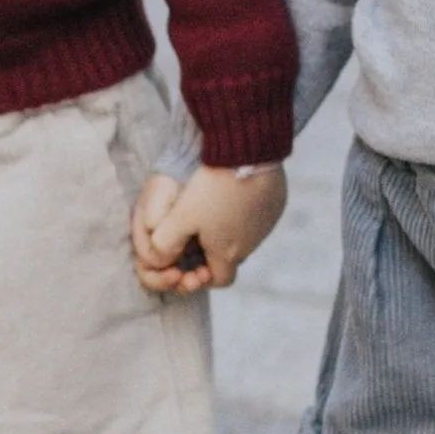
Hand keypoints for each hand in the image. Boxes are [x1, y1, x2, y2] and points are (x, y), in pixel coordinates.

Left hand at [132, 162, 287, 296]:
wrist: (248, 153)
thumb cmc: (211, 188)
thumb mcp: (179, 217)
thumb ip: (164, 244)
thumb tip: (158, 261)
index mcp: (229, 253)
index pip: (218, 280)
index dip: (203, 275)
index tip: (191, 259)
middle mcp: (252, 244)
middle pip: (231, 256)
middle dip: (214, 249)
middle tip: (198, 229)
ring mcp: (266, 224)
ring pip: (245, 236)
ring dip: (229, 228)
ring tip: (212, 206)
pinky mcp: (276, 205)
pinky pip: (258, 215)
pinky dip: (244, 210)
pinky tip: (232, 191)